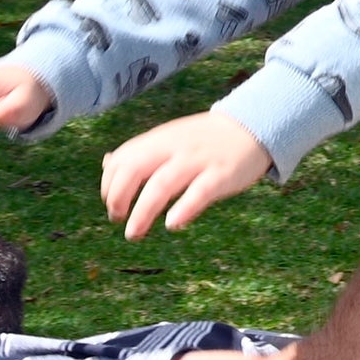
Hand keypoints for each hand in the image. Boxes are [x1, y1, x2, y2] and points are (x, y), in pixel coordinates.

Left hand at [101, 114, 270, 239]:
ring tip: (133, 234)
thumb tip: (107, 163)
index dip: (109, 185)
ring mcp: (197, 161)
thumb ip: (140, 151)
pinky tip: (172, 225)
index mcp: (159, 140)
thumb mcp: (168, 138)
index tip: (111, 205)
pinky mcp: (221, 175)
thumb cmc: (205, 139)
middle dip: (118, 196)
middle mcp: (173, 148)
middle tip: (117, 219)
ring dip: (143, 212)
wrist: (252, 125)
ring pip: (161, 184)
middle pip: (134, 169)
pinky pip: (199, 192)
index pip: (122, 160)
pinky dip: (183, 209)